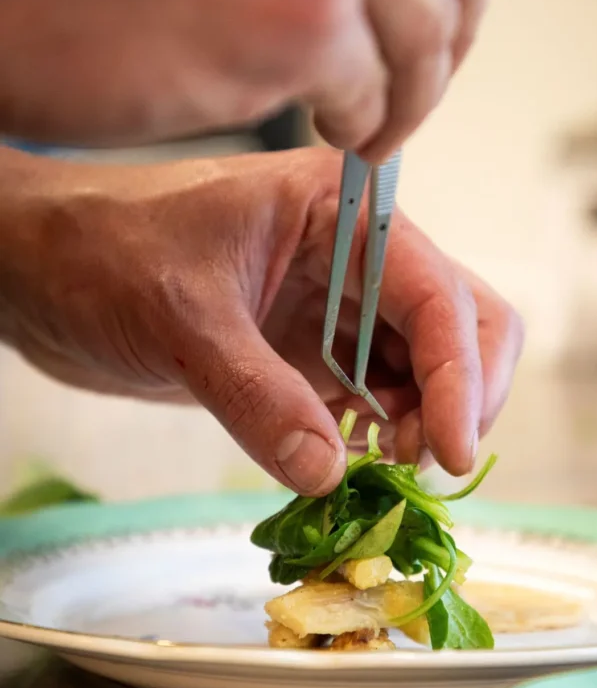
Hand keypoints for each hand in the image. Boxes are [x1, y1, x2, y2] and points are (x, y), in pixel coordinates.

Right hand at [0, 0, 494, 159]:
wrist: (9, 0)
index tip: (446, 10)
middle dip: (453, 31)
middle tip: (424, 78)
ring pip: (429, 34)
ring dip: (413, 94)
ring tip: (376, 123)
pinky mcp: (298, 16)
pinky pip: (376, 93)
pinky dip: (369, 127)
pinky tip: (337, 132)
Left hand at [0, 146, 522, 493]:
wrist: (42, 266)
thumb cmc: (101, 253)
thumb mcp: (181, 318)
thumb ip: (257, 397)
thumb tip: (329, 475)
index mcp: (344, 212)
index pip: (440, 294)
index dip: (459, 377)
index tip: (451, 453)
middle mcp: (358, 257)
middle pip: (464, 326)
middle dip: (460, 398)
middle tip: (419, 464)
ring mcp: (340, 309)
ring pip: (428, 370)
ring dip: (422, 426)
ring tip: (382, 473)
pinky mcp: (314, 355)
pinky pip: (377, 400)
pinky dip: (381, 440)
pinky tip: (353, 467)